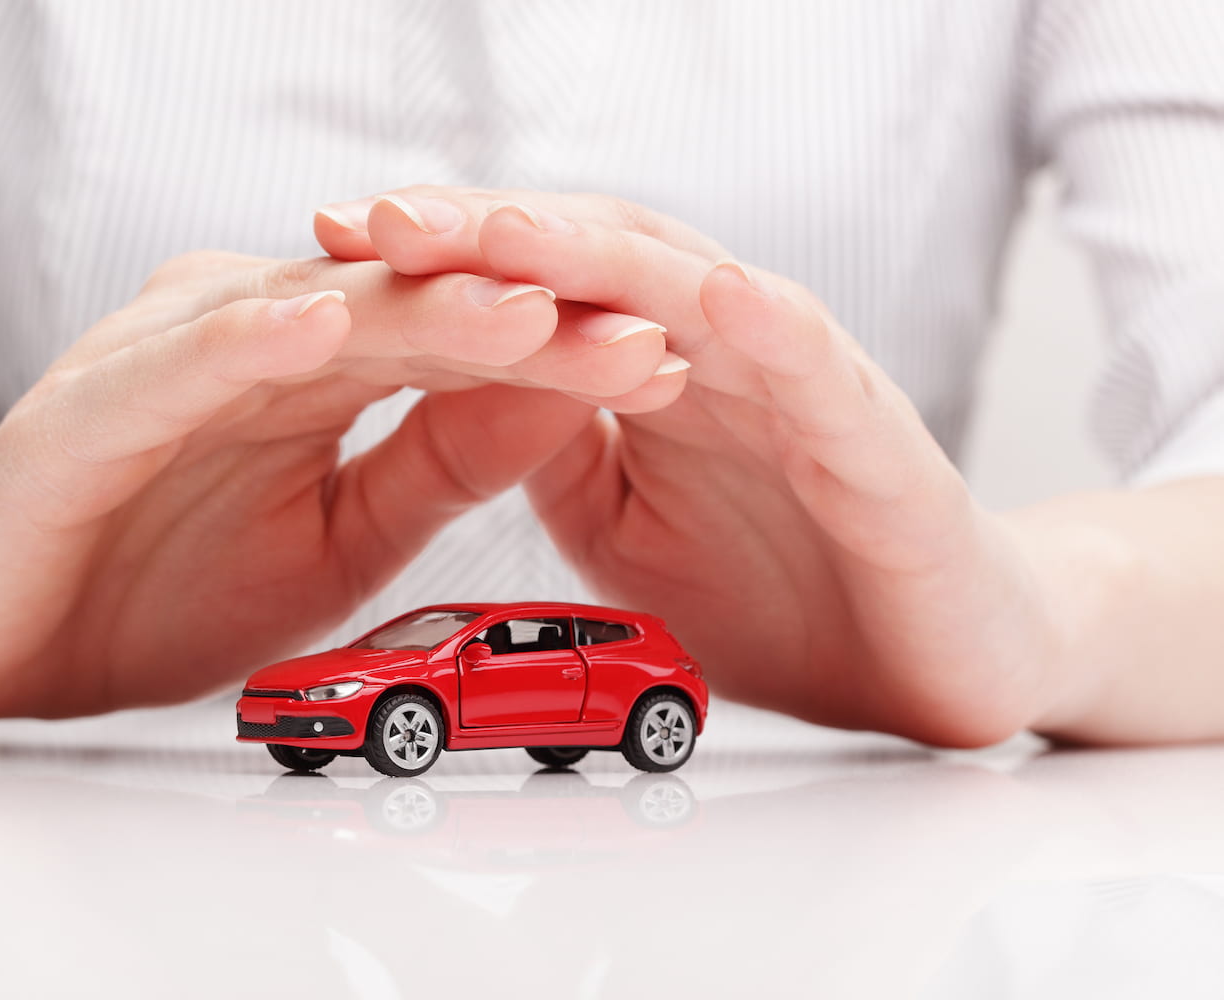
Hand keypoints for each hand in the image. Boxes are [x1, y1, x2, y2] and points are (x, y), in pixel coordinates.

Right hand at [0, 251, 686, 720]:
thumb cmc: (152, 585)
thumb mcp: (342, 537)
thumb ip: (437, 462)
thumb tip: (558, 396)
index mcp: (309, 367)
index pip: (454, 339)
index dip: (562, 347)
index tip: (668, 364)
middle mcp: (242, 339)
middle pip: (403, 309)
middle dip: (526, 312)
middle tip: (642, 317)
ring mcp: (160, 363)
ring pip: (306, 318)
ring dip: (417, 309)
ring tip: (527, 304)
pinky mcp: (80, 413)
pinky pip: (172, 370)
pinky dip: (243, 344)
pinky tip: (317, 329)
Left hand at [315, 188, 1071, 745]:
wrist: (939, 661)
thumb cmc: (784, 584)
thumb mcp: (620, 522)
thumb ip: (547, 446)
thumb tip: (454, 386)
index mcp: (657, 370)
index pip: (539, 287)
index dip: (438, 264)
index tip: (329, 243)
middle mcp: (723, 355)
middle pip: (597, 263)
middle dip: (486, 234)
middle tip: (379, 215)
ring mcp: (801, 390)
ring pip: (695, 294)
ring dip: (600, 258)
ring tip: (507, 231)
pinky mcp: (878, 446)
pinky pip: (820, 376)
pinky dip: (770, 332)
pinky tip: (715, 297)